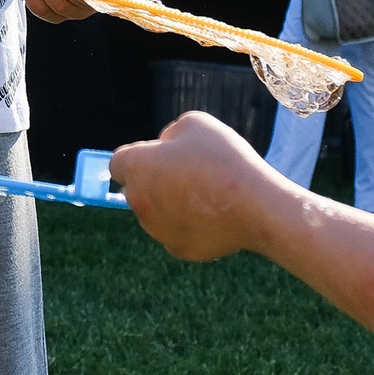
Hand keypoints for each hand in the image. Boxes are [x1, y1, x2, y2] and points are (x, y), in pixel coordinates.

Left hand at [109, 112, 280, 261]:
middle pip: (136, 189)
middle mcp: (138, 202)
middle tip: (188, 173)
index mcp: (136, 168)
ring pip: (155, 213)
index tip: (162, 156)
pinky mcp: (178, 250)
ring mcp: (156, 230)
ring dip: (170, 204)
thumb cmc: (223, 159)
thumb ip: (170, 133)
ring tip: (206, 194)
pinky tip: (214, 216)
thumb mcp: (195, 125)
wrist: (255, 206)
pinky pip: (177, 232)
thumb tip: (164, 147)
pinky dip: (189, 225)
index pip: (118, 163)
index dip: (140, 157)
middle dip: (153, 181)